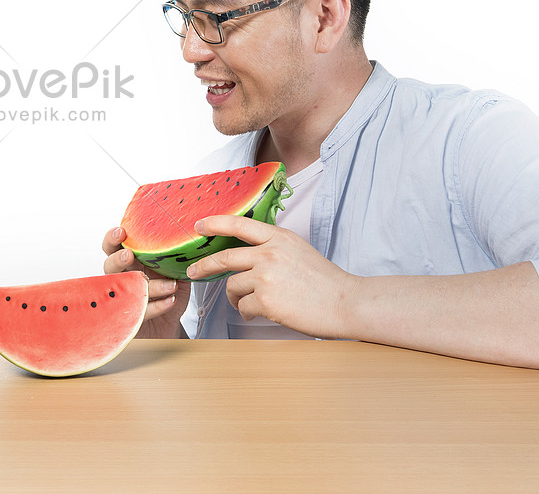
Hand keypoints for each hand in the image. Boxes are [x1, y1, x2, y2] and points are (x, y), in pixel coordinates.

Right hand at [102, 226, 188, 337]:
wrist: (169, 324)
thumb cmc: (167, 293)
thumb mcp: (175, 271)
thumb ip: (175, 256)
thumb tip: (186, 240)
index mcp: (130, 262)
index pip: (113, 247)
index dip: (112, 239)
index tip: (121, 232)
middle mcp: (122, 279)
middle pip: (109, 266)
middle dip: (117, 259)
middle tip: (129, 255)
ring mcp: (125, 299)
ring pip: (128, 290)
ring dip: (150, 286)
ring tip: (171, 285)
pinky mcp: (132, 318)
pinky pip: (141, 311)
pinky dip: (158, 305)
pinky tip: (170, 300)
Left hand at [185, 216, 356, 338]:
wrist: (345, 302)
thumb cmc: (325, 281)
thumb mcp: (298, 250)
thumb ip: (273, 247)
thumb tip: (246, 255)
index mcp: (279, 237)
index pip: (239, 225)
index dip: (215, 223)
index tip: (199, 226)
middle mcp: (270, 253)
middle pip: (224, 257)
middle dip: (203, 266)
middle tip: (193, 272)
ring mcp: (266, 276)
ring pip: (232, 285)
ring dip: (234, 298)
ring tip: (245, 304)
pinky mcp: (265, 300)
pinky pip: (243, 306)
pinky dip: (246, 312)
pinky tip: (259, 313)